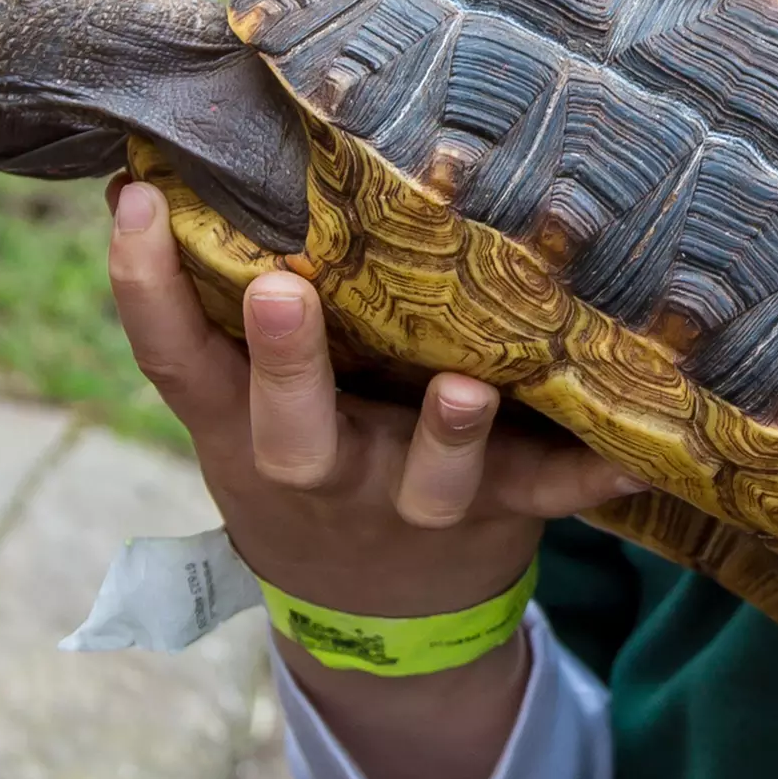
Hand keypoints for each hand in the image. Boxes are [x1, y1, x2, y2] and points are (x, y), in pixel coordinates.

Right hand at [105, 175, 641, 778]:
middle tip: (281, 288)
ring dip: (446, 437)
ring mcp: (411, 499)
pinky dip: (595, 479)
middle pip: (292, 432)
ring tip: (465, 386)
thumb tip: (172, 163)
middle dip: (287, 363)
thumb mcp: (240, 407)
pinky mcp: (499, 510)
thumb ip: (221, 313)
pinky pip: (551, 494)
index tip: (133, 200)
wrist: (371, 615)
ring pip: (428, 478)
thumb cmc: (301, 459)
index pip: (175, 361)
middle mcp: (322, 470)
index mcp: (244, 431)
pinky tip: (644, 459)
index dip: (142, 287)